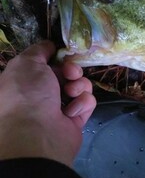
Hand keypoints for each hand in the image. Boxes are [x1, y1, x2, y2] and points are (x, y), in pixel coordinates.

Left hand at [0, 40, 95, 165]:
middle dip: (71, 70)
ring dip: (79, 86)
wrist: (38, 132)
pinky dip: (82, 104)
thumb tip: (50, 45)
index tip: (62, 55)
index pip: (46, 65)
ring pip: (79, 87)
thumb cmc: (27, 93)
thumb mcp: (27, 62)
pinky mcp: (75, 120)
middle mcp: (40, 95)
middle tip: (70, 74)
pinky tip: (72, 110)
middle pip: (65, 74)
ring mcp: (59, 109)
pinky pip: (87, 103)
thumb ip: (39, 50)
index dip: (57, 58)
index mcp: (25, 82)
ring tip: (71, 92)